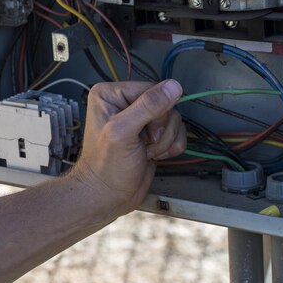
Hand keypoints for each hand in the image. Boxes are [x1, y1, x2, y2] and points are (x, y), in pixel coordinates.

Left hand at [69, 80, 186, 214]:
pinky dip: (170, 147)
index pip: (151, 89)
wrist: (108, 196)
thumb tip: (173, 86)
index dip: (155, 112)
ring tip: (144, 152)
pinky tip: (153, 156)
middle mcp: (125, 104)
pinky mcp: (152, 136)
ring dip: (164, 141)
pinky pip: (176, 132)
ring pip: (173, 119)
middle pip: (165, 104)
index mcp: (110, 94)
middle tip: (142, 144)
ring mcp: (140, 120)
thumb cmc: (106, 167)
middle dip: (159, 129)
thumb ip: (148, 107)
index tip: (142, 132)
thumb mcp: (123, 132)